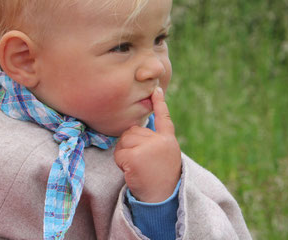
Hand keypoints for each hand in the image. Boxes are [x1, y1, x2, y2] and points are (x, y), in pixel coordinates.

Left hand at [114, 87, 181, 202]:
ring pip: (124, 141)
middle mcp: (160, 140)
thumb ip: (153, 142)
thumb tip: (132, 132)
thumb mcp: (163, 156)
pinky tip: (132, 171)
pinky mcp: (136, 156)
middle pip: (132, 131)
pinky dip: (121, 163)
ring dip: (125, 154)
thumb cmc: (160, 180)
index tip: (156, 88)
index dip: (159, 103)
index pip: (163, 117)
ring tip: (138, 167)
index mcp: (168, 140)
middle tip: (142, 164)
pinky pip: (119, 153)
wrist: (163, 199)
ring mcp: (149, 147)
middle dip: (131, 146)